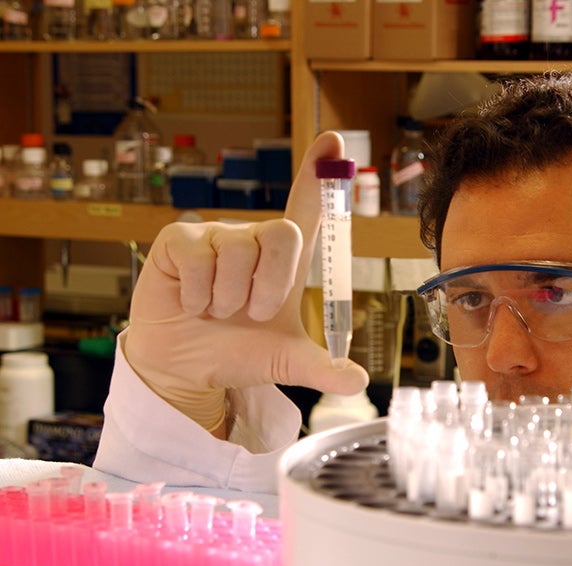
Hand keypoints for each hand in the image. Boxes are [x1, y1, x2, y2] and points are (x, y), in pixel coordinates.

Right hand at [123, 131, 368, 437]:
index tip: (333, 141)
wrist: (186, 367)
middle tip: (252, 313)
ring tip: (218, 311)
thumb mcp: (284, 361)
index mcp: (284, 259)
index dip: (318, 174)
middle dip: (270, 286)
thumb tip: (356, 381)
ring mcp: (215, 236)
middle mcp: (252, 239)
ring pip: (237, 252)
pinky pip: (197, 259)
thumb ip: (322, 367)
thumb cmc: (238, 351)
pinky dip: (198, 294)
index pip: (305, 208)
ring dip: (229, 297)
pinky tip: (192, 304)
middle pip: (282, 234)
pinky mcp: (177, 241)